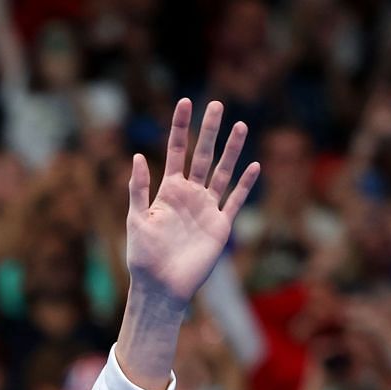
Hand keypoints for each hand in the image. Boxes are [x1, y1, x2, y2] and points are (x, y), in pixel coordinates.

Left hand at [125, 100, 258, 308]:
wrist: (161, 287)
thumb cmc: (143, 257)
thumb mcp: (136, 220)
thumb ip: (138, 189)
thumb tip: (138, 156)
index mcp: (168, 191)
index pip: (175, 152)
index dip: (180, 127)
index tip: (185, 102)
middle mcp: (189, 195)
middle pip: (202, 156)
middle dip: (209, 131)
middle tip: (217, 104)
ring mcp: (206, 209)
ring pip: (222, 173)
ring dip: (232, 150)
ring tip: (240, 125)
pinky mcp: (220, 226)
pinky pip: (234, 201)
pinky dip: (244, 185)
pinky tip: (254, 166)